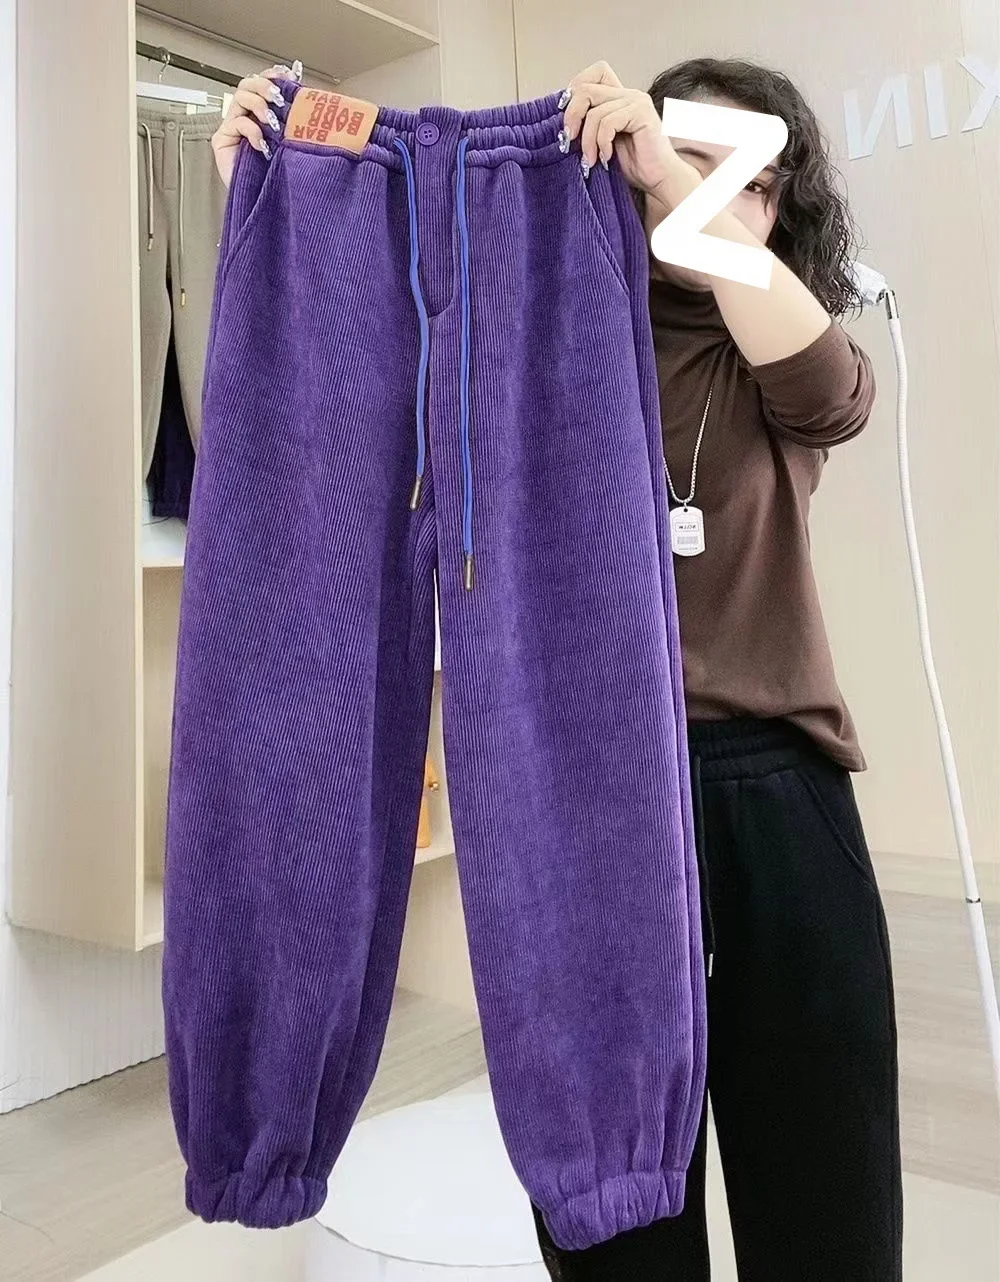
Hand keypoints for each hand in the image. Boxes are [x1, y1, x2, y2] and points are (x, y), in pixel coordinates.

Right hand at [211, 62, 301, 187]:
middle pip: (248, 84)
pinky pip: (236, 123)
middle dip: (264, 86)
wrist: (268, 207)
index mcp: (263, 114)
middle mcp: (247, 117)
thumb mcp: (293, 143)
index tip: (288, 76)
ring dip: (259, 104)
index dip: (273, 75)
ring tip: (272, 122)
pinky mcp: (222, 141)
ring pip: (240, 97)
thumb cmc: (281, 177)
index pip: (264, 84)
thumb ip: (296, 121)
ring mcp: (233, 128)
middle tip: (278, 99)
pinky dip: (251, 130)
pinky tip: (262, 145)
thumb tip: (309, 98)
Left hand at [562, 60, 694, 200]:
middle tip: (569, 142)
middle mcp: (628, 94)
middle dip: (572, 117)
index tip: (569, 120)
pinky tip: (607, 157)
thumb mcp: (603, 143)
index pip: (594, 73)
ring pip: (594, 112)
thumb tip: (563, 123)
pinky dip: (601, 142)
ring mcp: (636, 101)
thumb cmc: (634, 166)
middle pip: (585, 89)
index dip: (575, 91)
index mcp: (619, 97)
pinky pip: (608, 123)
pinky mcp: (641, 113)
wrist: (659, 180)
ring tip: (591, 159)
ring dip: (587, 140)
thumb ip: (589, 126)